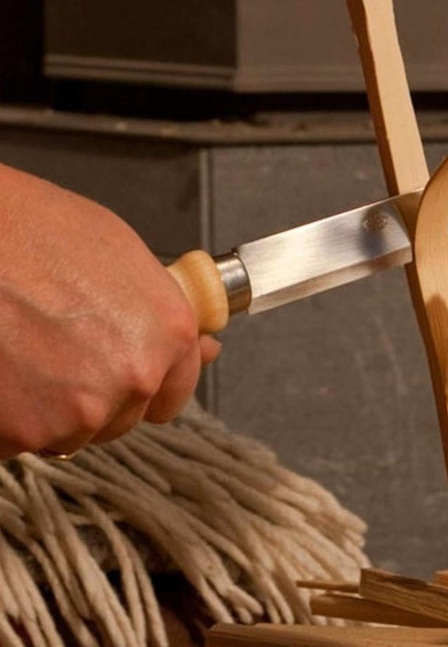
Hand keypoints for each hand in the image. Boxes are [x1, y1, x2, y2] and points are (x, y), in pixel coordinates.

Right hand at [0, 164, 220, 457]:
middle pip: (124, 416)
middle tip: (61, 352)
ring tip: (26, 355)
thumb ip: (163, 312)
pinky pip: (24, 440)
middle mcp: (137, 377)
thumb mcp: (121, 256)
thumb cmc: (35, 232)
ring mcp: (82, 411)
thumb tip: (202, 347)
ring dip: (53, 409)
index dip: (152, 384)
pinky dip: (12, 418)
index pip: (177, 389)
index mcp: (170, 331)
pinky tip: (3, 373)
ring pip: (73, 431)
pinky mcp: (25, 433)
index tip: (132, 379)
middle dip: (98, 394)